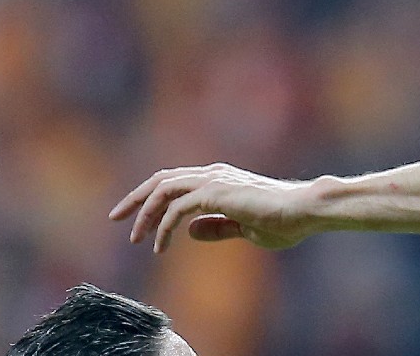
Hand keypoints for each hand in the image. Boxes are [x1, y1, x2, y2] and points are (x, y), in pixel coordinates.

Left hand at [110, 164, 319, 252]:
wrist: (304, 210)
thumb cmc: (283, 219)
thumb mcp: (244, 228)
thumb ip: (218, 227)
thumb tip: (190, 230)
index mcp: (220, 178)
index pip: (175, 181)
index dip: (152, 198)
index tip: (135, 219)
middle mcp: (214, 174)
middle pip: (161, 179)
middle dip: (135, 199)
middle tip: (115, 218)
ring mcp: (214, 180)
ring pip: (163, 188)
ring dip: (144, 213)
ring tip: (135, 237)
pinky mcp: (215, 193)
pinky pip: (176, 208)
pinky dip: (163, 227)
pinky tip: (160, 247)